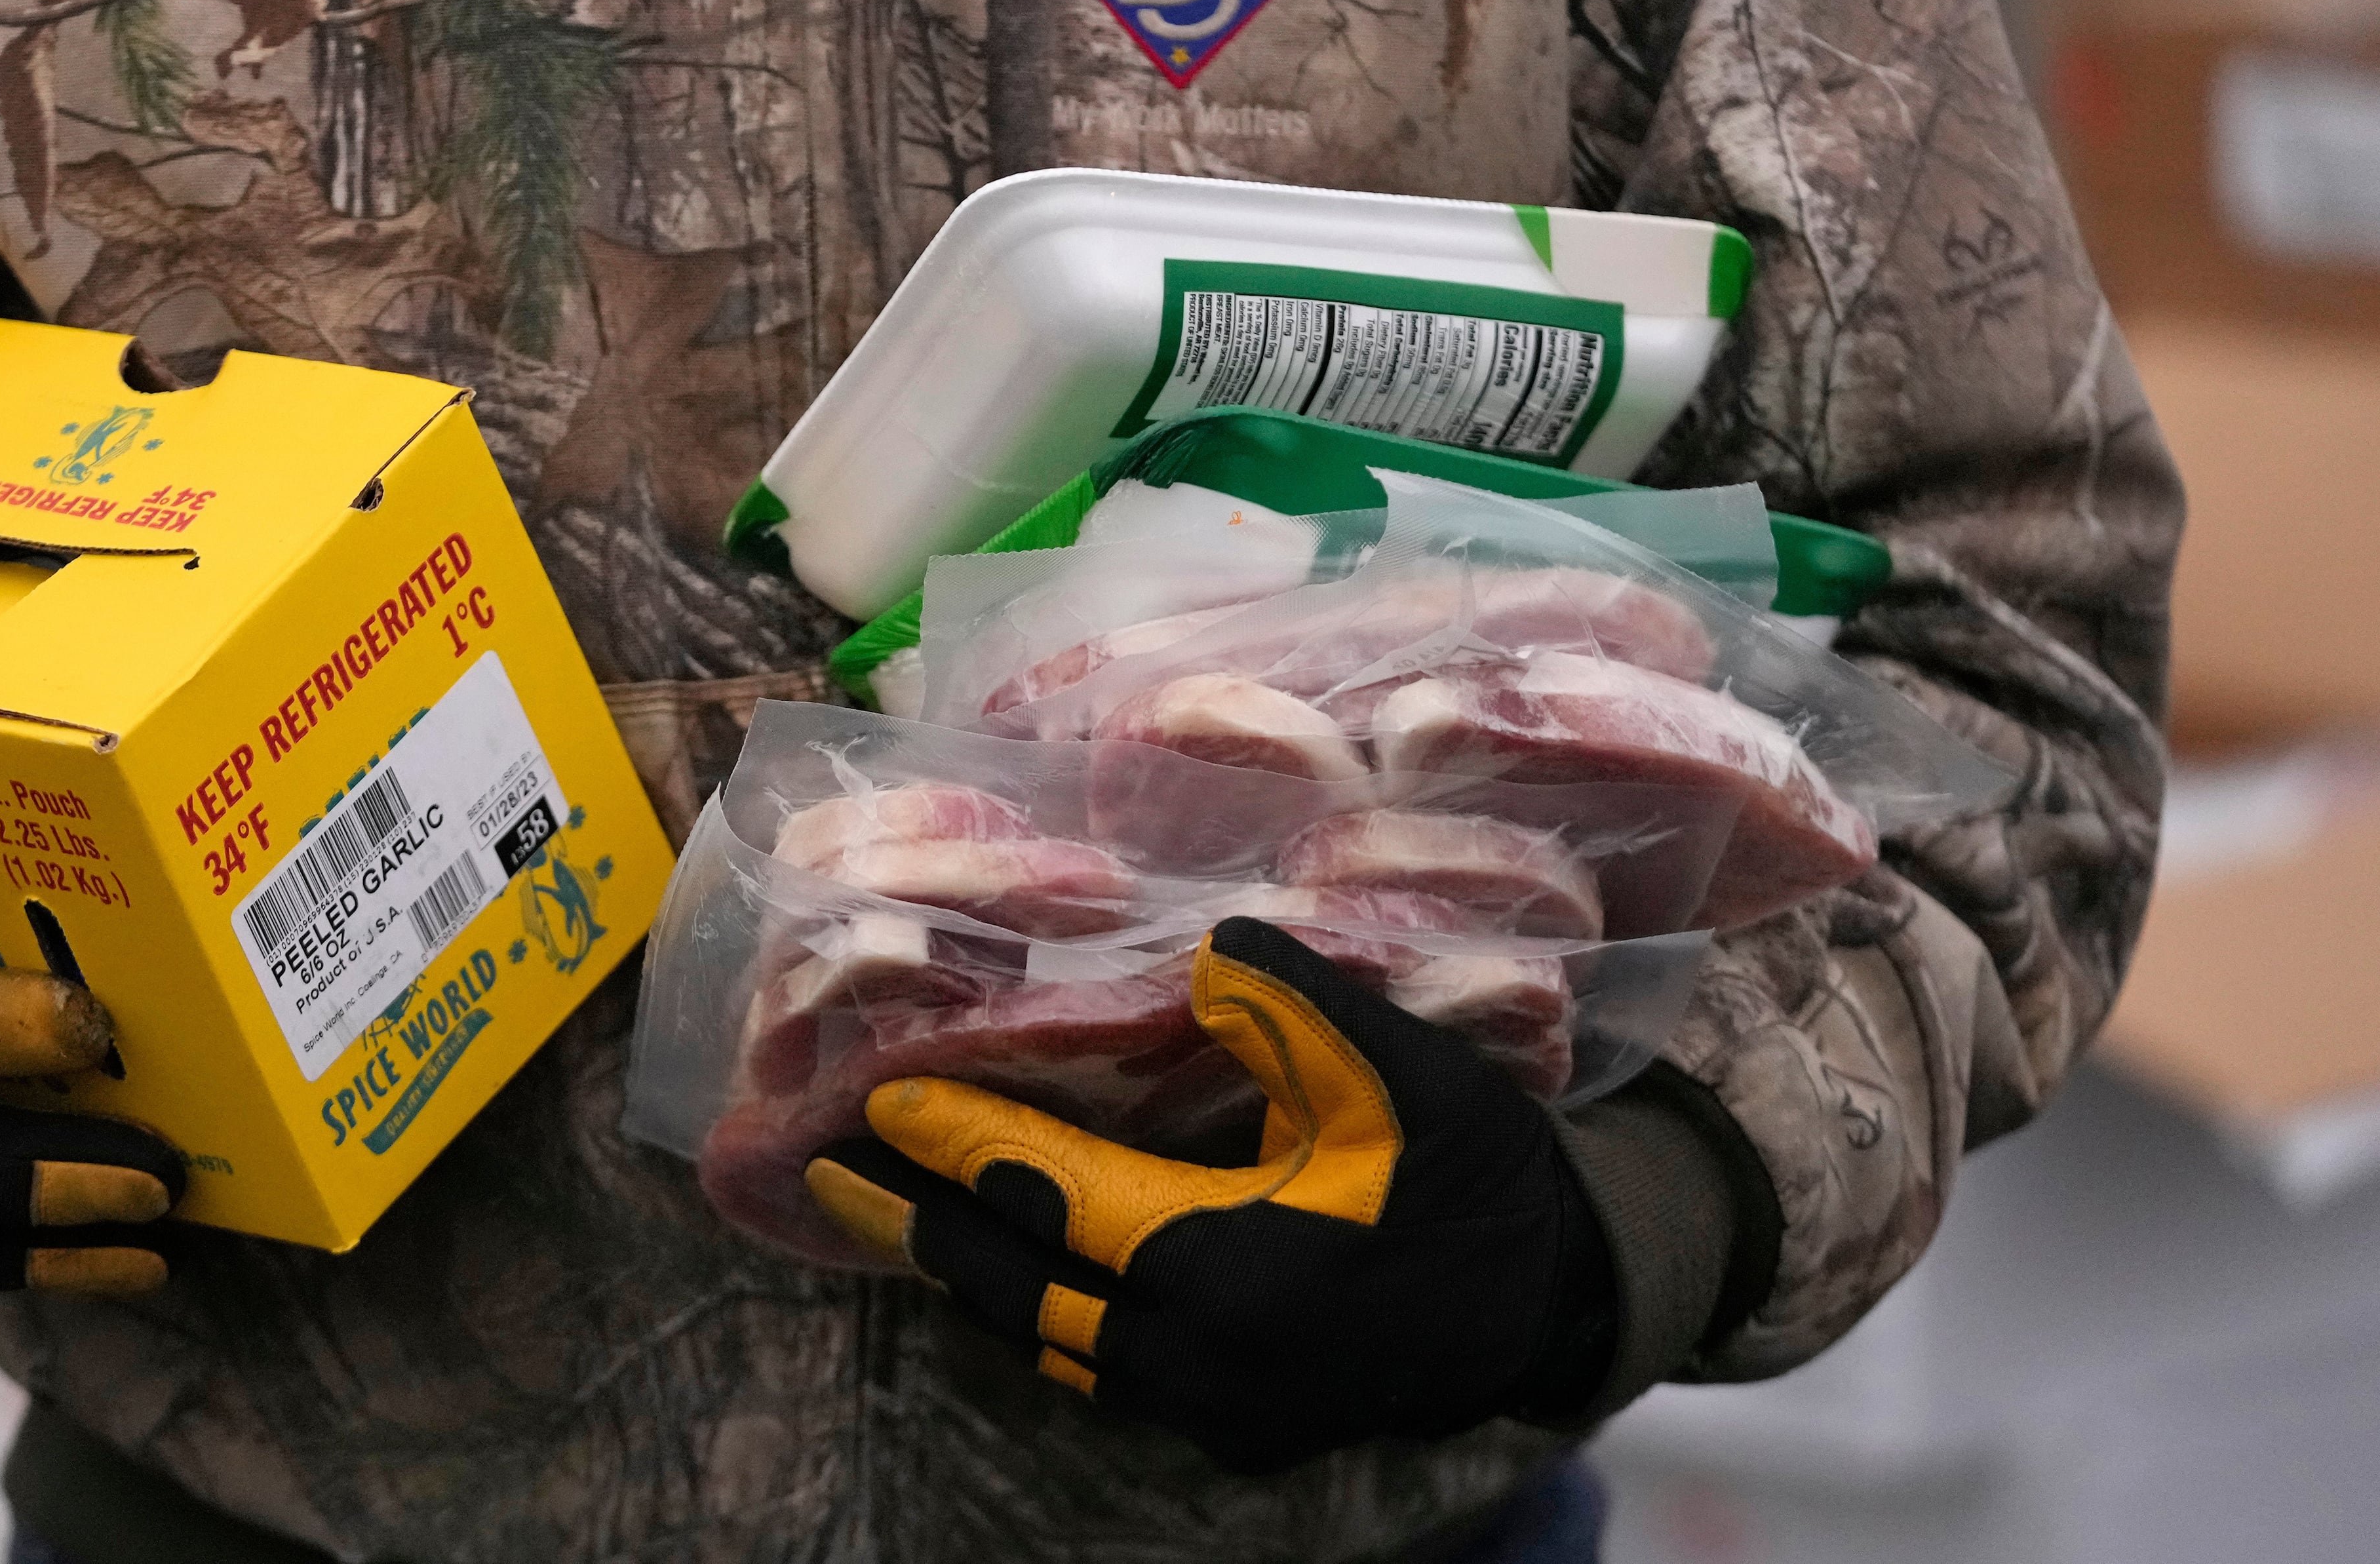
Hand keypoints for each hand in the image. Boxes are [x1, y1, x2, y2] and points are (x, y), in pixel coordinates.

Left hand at [804, 917, 1616, 1471]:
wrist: (1552, 1295)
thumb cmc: (1473, 1173)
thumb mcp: (1403, 1072)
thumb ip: (1303, 1008)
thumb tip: (1216, 952)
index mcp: (1229, 1262)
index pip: (1054, 1199)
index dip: (961, 1149)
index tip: (876, 1106)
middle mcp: (1202, 1355)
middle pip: (1024, 1290)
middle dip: (924, 1226)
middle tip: (827, 1173)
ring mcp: (1216, 1406)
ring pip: (1055, 1344)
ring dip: (976, 1281)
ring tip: (899, 1218)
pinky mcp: (1236, 1427)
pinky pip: (1105, 1374)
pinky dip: (1045, 1320)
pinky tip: (1010, 1278)